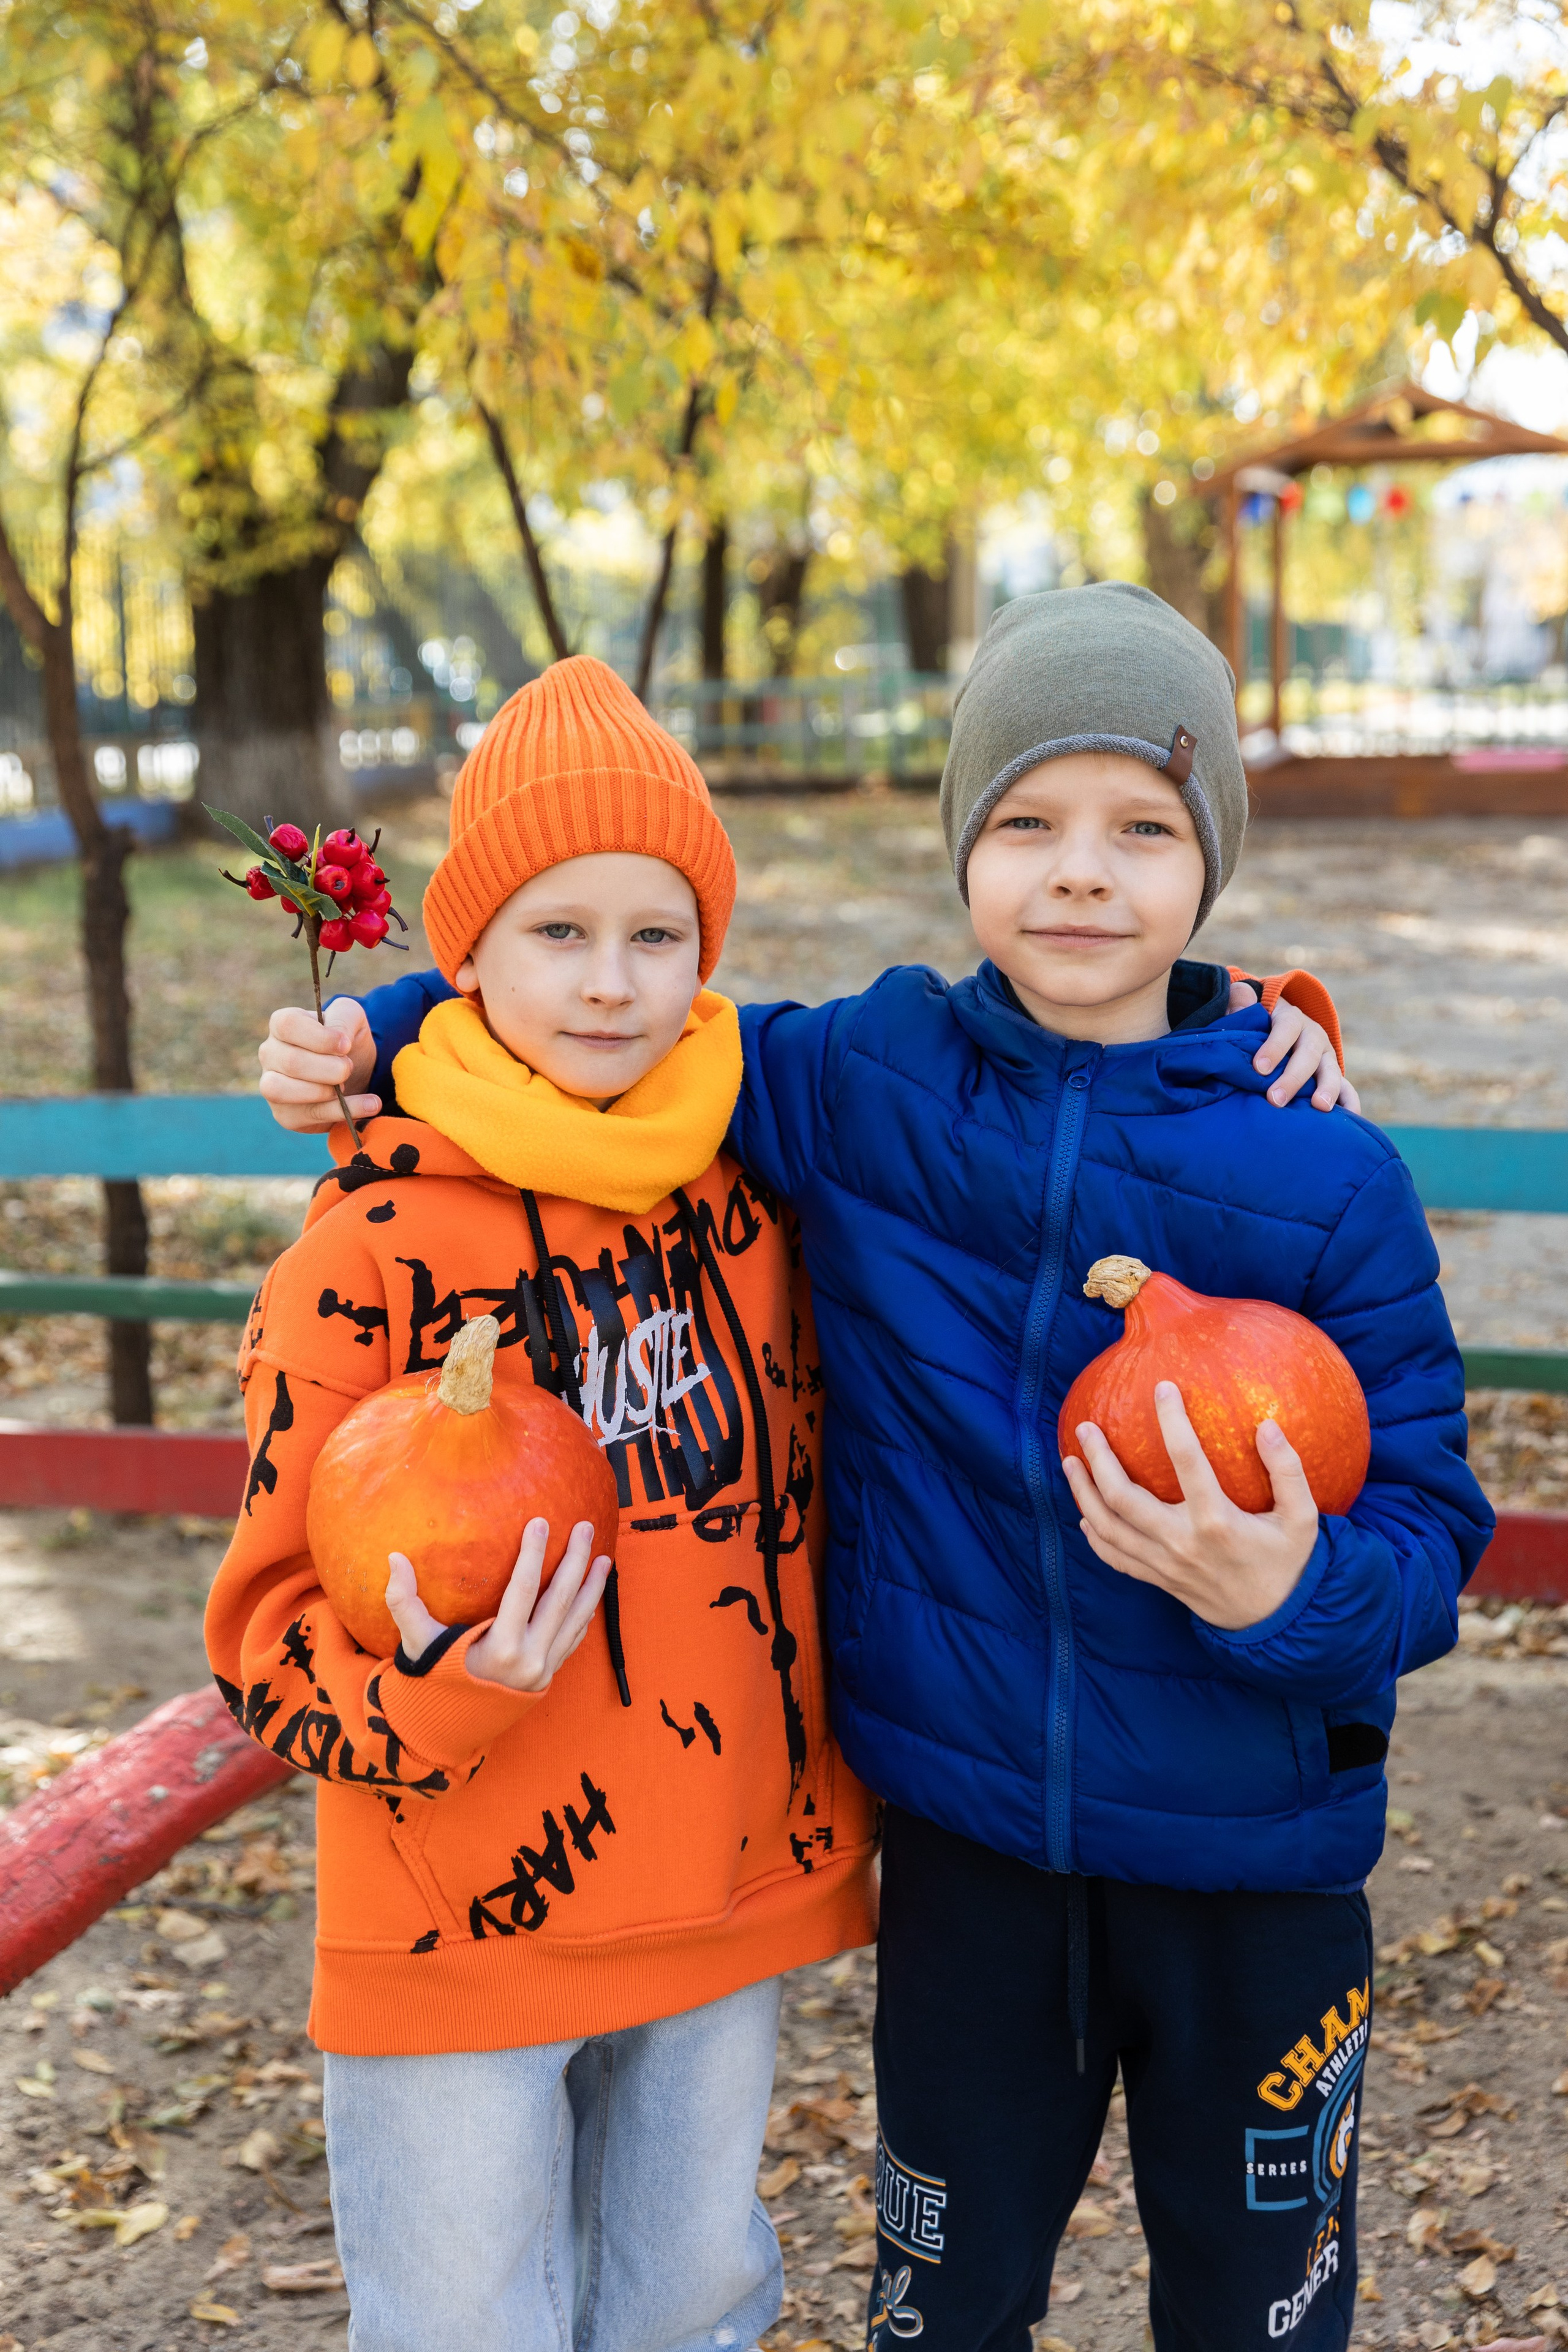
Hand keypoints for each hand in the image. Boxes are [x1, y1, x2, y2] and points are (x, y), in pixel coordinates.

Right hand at [258, 999, 379, 1131]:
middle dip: (330, 1068)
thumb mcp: (352, 1017)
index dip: (320, 1037)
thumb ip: (344, 1017)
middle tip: (349, 1068)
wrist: (356, 1074)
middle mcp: (270, 1054)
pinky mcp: (286, 1114)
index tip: (346, 1045)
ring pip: (281, 1090)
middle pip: (290, 1061)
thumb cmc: (346, 1041)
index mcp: (283, 1025)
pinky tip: (368, 1105)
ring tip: (347, 1087)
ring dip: (324, 1091)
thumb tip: (339, 1039)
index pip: (288, 1025)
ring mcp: (272, 1085)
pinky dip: (341, 1111)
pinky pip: (306, 1115)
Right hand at [385, 1519, 611, 1693]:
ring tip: (605, 1559)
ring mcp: (543, 1670)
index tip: (542, 1522)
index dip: (534, 1553)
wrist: (446, 1729)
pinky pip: (573, 1641)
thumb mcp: (416, 1643)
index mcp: (501, 1647)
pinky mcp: (547, 1677)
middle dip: (576, 1560)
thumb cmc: (432, 1681)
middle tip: (587, 1526)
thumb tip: (394, 1557)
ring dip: (593, 1588)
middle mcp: (530, 1659)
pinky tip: (591, 1598)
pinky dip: (584, 1617)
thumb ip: (403, 1600)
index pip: (525, 1589)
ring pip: (576, 1620)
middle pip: (561, 1599)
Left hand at [1060, 1381, 1319, 1630]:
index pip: (1187, 1460)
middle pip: (1122, 1497)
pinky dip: (1096, 1537)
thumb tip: (1268, 1426)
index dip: (1172, 1421)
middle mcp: (1182, 1542)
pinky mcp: (1159, 1580)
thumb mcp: (1303, 1518)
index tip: (1163, 1387)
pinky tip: (1085, 1516)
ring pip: (1108, 1528)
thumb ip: (1288, 1471)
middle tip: (1085, 1428)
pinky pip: (1116, 1558)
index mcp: (1217, 1522)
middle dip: (1098, 1459)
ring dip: (1083, 1494)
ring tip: (1070, 1462)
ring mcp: (1165, 1565)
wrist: (1278, 1623)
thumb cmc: (1290, 1563)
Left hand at [1228, 981, 1359, 1114]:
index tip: (1258, 1068)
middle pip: (1308, 1054)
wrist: (1280, 1029)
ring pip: (1330, 1070)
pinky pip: (1347, 1089)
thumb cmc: (1256, 1027)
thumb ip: (1240, 1004)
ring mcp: (1325, 1056)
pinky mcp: (1332, 1075)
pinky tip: (1349, 1118)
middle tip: (1275, 1099)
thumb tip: (1240, 992)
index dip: (1273, 1047)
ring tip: (1319, 1107)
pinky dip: (1350, 1103)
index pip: (1285, 1028)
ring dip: (1327, 1088)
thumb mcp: (1248, 1013)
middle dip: (1293, 1077)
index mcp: (1290, 1018)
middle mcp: (1312, 1035)